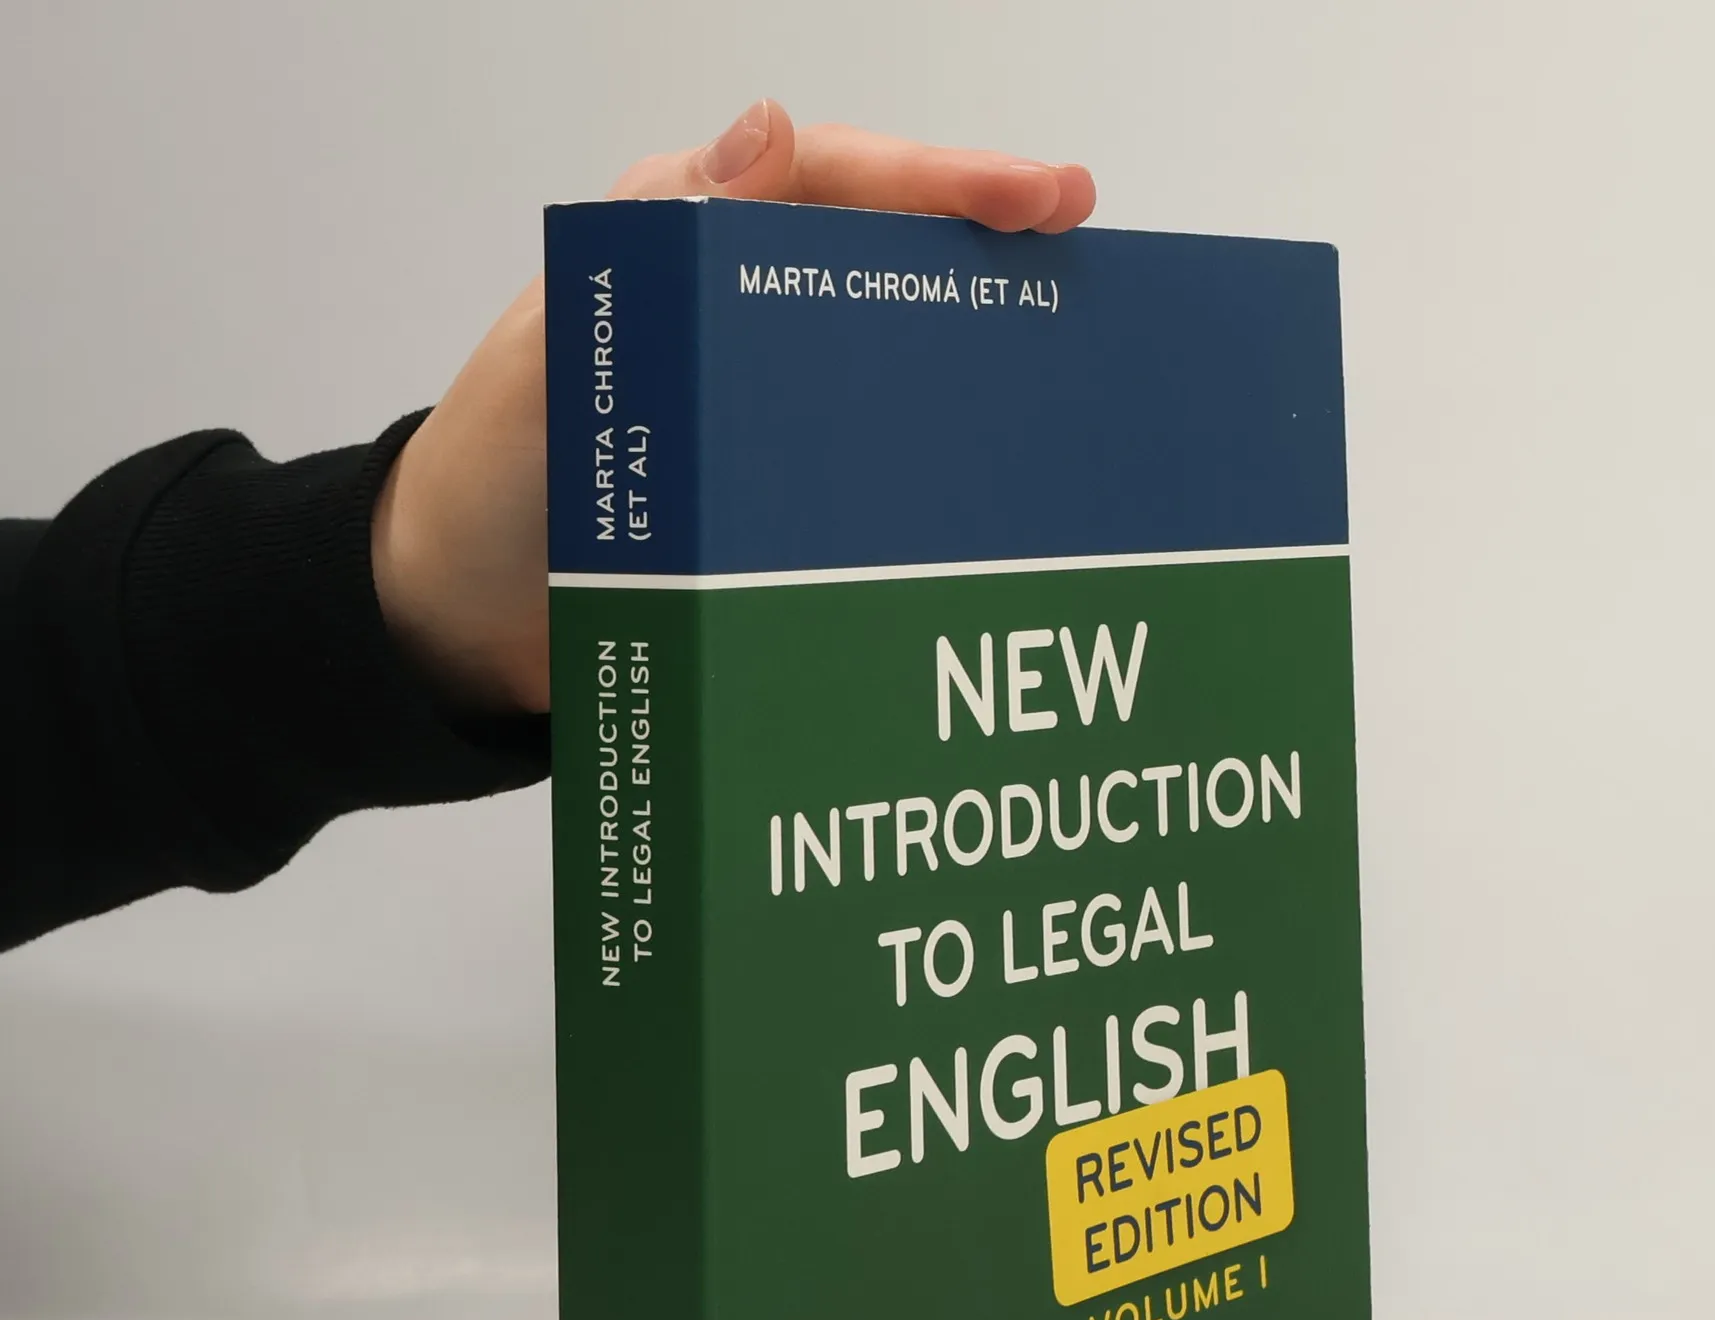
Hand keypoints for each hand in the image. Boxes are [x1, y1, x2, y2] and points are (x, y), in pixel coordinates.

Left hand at [372, 101, 1096, 714]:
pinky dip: (939, 453)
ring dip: (980, 344)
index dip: (943, 180)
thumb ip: (646, 253)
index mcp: (686, 247)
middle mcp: (740, 312)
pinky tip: (1002, 475)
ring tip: (1074, 353)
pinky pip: (873, 452)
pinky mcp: (775, 492)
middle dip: (987, 244)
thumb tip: (770, 132)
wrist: (460, 623)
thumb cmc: (489, 480)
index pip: (834, 183)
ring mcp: (767, 406)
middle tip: (1087, 252)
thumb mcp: (550, 356)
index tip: (1044, 197)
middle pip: (886, 254)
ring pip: (894, 348)